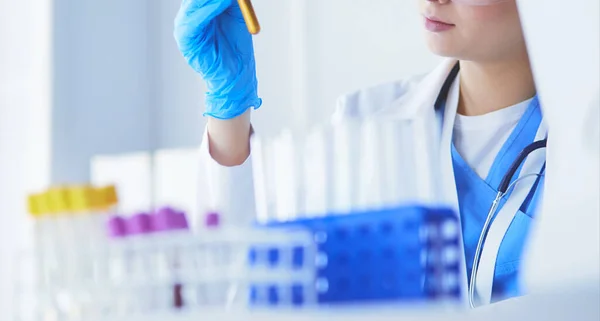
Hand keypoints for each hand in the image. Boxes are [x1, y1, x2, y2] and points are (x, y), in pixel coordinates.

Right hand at [174, 0, 261, 118]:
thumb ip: (232, 1)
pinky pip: (195, 19)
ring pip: (194, 4)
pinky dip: (209, 8)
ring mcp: (184, 27)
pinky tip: (223, 2)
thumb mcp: (236, 15)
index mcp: (199, 11)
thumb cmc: (237, 47)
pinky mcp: (186, 39)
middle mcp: (188, 16)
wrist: (236, 75)